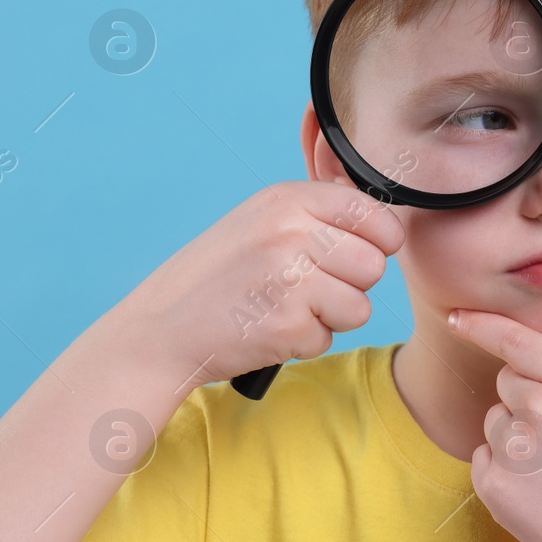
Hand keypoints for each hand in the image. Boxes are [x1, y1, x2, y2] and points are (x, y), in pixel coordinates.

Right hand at [112, 181, 405, 390]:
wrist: (159, 330)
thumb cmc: (218, 278)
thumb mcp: (261, 222)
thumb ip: (317, 214)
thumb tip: (382, 215)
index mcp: (288, 199)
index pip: (374, 214)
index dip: (378, 242)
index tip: (356, 254)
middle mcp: (291, 230)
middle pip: (374, 265)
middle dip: (351, 285)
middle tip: (308, 289)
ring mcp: (290, 276)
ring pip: (360, 306)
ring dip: (330, 318)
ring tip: (285, 307)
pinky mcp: (287, 322)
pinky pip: (329, 338)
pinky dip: (304, 342)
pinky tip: (268, 328)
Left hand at [446, 300, 541, 541]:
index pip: (516, 341)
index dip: (482, 325)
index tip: (456, 317)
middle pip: (507, 380)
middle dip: (527, 397)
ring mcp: (515, 452)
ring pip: (493, 420)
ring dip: (514, 436)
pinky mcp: (494, 488)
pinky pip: (483, 458)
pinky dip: (503, 472)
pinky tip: (540, 491)